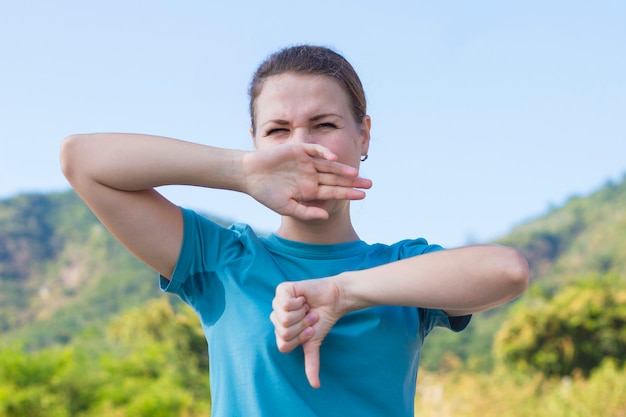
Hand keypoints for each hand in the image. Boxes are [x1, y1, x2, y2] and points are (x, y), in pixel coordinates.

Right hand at [242, 144, 371, 219]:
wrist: (249, 175)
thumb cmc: (266, 194)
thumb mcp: (286, 207)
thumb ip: (306, 212)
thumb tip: (327, 215)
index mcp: (310, 190)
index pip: (333, 191)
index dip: (348, 193)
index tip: (362, 196)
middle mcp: (311, 175)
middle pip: (336, 178)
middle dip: (352, 182)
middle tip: (370, 184)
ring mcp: (306, 162)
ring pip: (329, 165)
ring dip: (342, 169)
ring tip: (356, 174)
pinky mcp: (299, 150)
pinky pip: (315, 150)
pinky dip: (324, 153)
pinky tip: (333, 159)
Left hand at [270, 278, 345, 387]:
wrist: (334, 299)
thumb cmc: (322, 319)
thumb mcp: (314, 343)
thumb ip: (311, 362)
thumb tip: (315, 386)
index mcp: (280, 330)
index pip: (283, 344)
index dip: (300, 339)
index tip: (311, 330)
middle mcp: (276, 316)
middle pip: (283, 332)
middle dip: (302, 326)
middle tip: (310, 317)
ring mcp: (277, 303)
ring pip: (285, 319)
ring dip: (303, 314)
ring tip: (307, 307)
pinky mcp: (282, 290)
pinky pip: (286, 304)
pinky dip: (300, 303)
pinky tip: (303, 298)